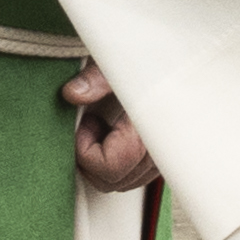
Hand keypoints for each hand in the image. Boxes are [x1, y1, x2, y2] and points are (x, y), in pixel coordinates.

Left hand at [60, 69, 158, 192]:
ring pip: (123, 183)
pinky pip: (135, 176)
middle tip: (92, 122)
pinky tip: (117, 133)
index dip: (87, 151)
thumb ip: (95, 79)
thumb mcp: (118, 62)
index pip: (111, 167)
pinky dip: (118, 162)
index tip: (88, 122)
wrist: (168, 57)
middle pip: (113, 182)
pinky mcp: (163, 157)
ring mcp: (164, 157)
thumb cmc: (146, 58)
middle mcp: (162, 148)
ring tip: (105, 125)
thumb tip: (72, 94)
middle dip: (92, 157)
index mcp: (151, 125)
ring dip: (104, 161)